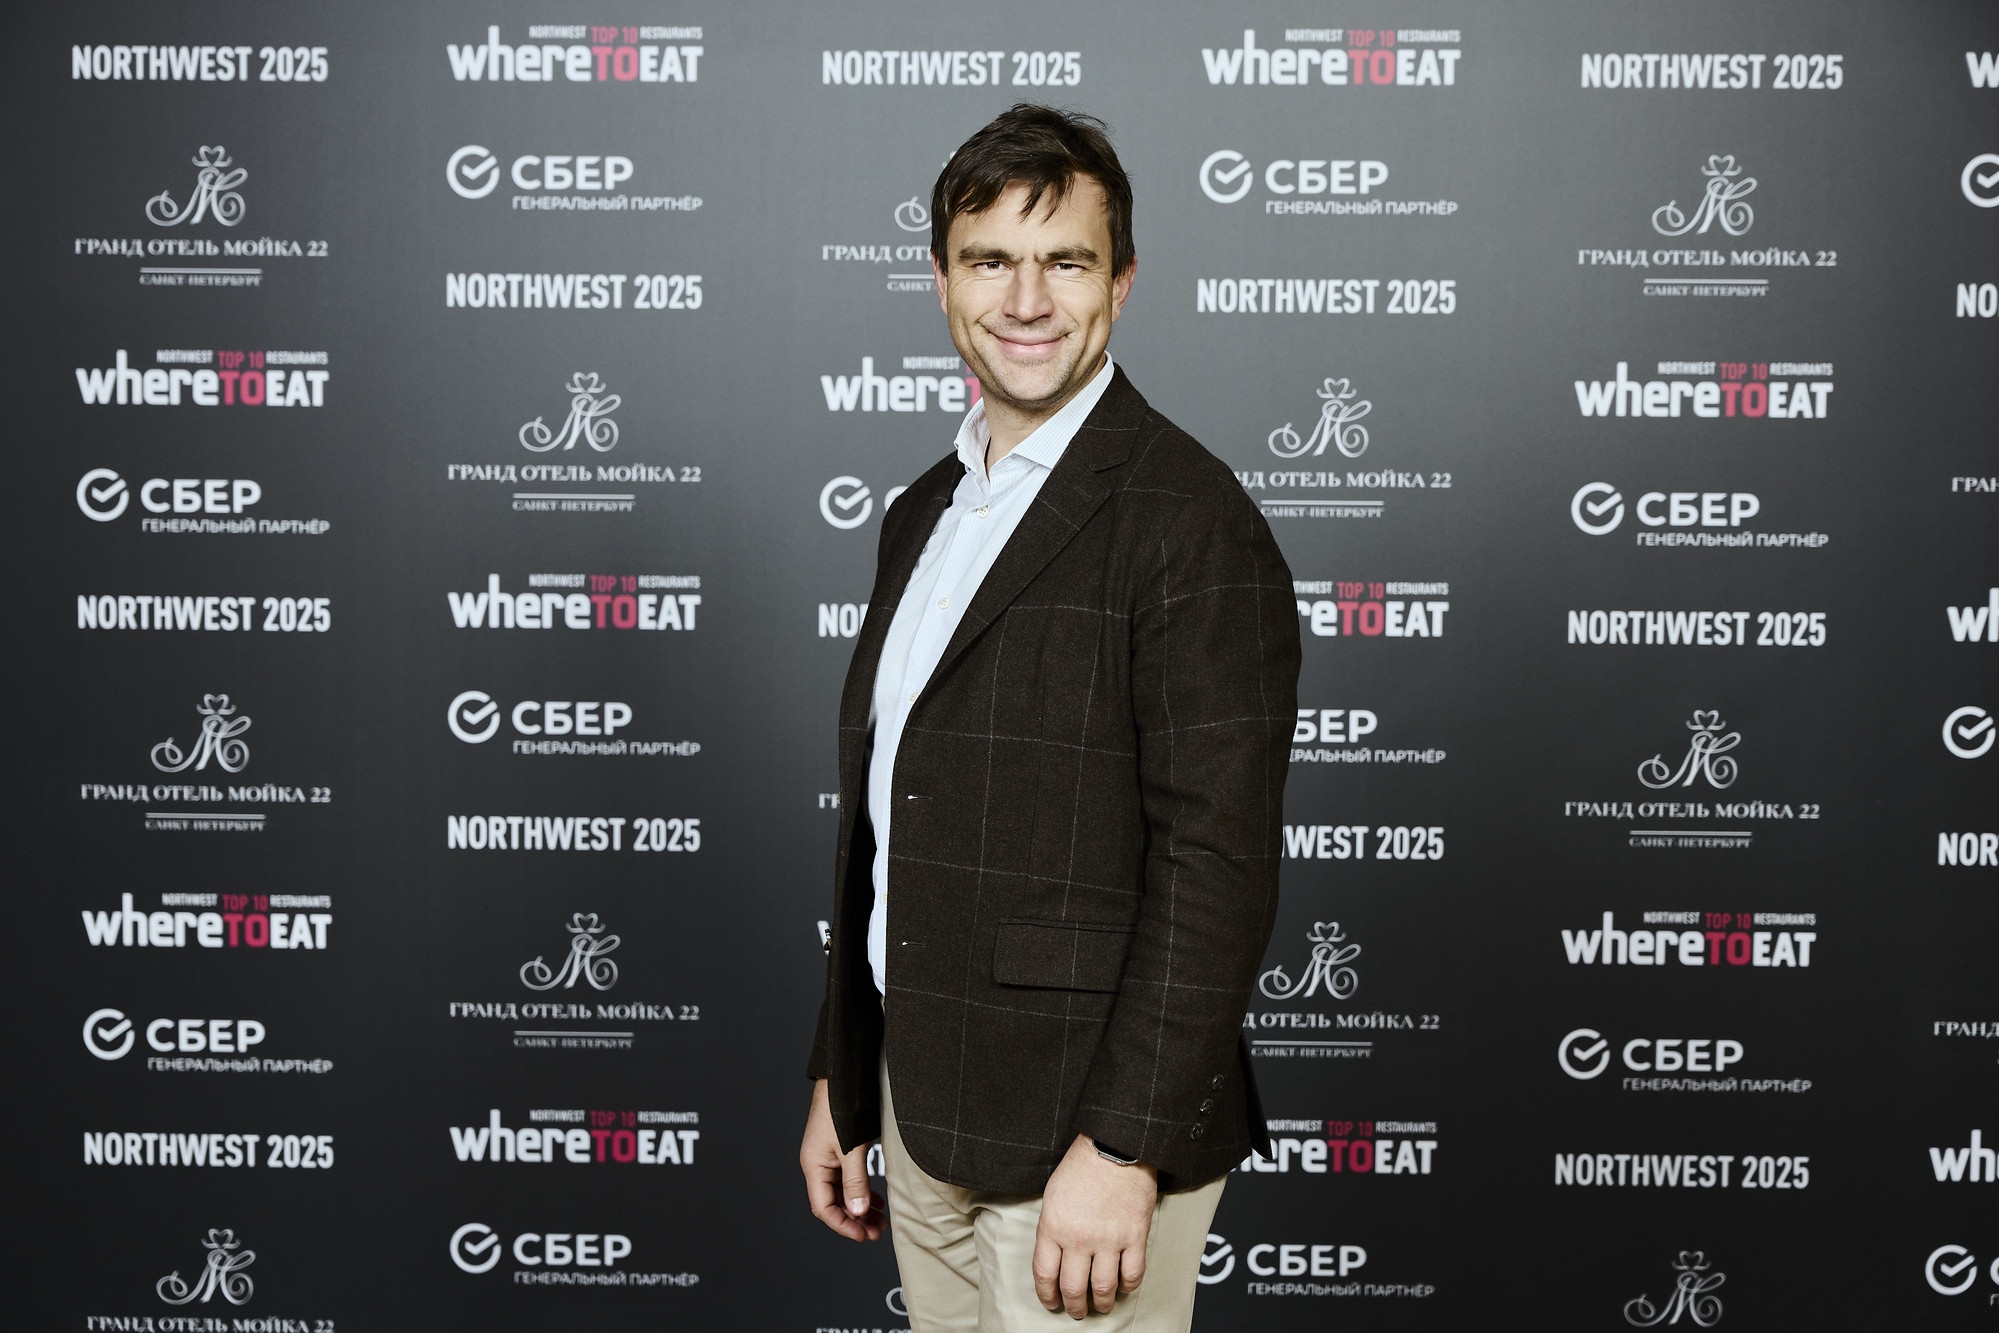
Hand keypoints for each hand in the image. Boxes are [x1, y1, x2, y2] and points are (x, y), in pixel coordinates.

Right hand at [800, 1077, 884, 1240]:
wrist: (844, 1074)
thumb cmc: (842, 1106)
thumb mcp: (852, 1148)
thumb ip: (856, 1182)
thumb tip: (857, 1213)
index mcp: (813, 1166)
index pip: (824, 1208)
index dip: (843, 1225)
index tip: (863, 1236)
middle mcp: (817, 1164)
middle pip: (833, 1203)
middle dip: (855, 1220)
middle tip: (877, 1232)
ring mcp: (827, 1156)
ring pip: (842, 1192)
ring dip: (859, 1207)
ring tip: (880, 1219)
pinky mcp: (838, 1148)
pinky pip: (847, 1178)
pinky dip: (861, 1190)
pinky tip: (875, 1198)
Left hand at [1033, 1135, 1157, 1317]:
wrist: (1115, 1145)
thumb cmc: (1081, 1165)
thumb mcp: (1053, 1195)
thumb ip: (1052, 1228)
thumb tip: (1056, 1257)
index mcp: (1053, 1226)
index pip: (1045, 1275)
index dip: (1047, 1295)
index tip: (1052, 1302)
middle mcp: (1078, 1238)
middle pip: (1073, 1288)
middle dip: (1074, 1306)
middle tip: (1077, 1311)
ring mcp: (1109, 1239)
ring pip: (1103, 1288)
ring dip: (1102, 1303)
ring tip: (1102, 1305)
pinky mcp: (1135, 1236)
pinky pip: (1133, 1274)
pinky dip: (1128, 1286)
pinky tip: (1124, 1286)